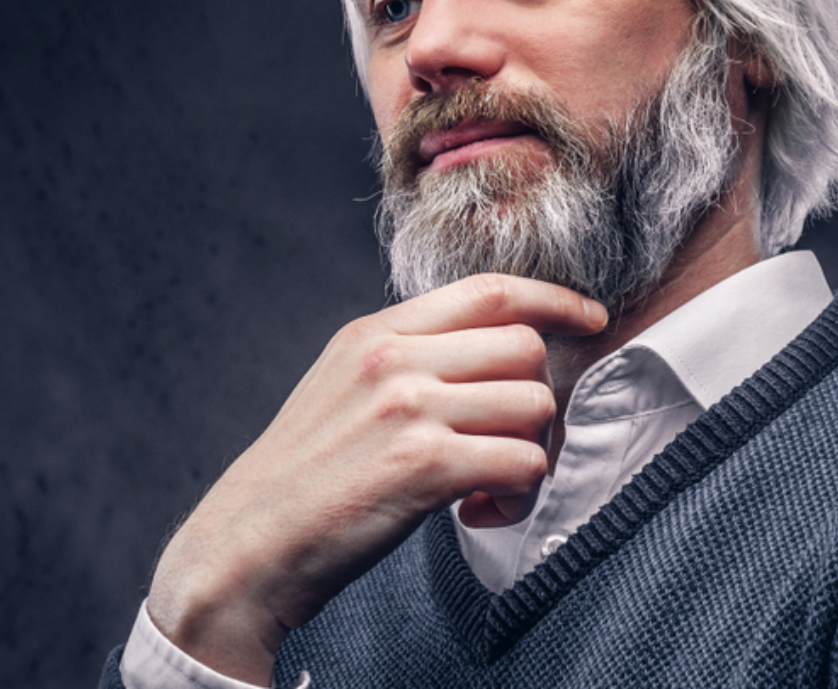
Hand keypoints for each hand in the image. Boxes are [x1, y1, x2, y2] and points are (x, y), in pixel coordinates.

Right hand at [145, 274, 606, 683]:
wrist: (248, 545)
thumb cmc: (303, 479)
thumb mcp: (341, 388)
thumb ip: (407, 360)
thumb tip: (492, 356)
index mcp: (376, 334)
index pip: (488, 291)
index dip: (553, 299)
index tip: (589, 317)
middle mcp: (394, 359)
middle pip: (524, 350)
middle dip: (534, 400)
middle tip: (507, 444)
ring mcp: (409, 409)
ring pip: (534, 406)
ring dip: (531, 455)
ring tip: (491, 487)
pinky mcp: (424, 466)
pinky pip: (523, 462)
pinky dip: (518, 496)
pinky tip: (479, 511)